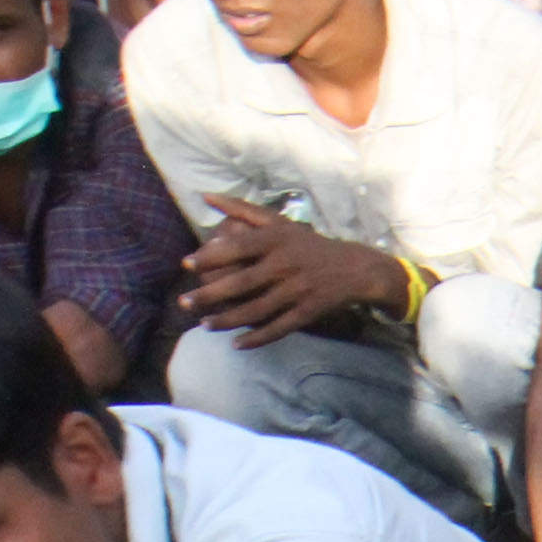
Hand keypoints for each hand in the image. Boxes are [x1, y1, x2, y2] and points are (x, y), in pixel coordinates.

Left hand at [182, 197, 399, 350]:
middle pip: (242, 283)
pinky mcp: (308, 312)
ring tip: (204, 326)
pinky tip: (237, 344)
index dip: (211, 256)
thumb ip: (241, 209)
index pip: (239, 247)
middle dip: (210, 295)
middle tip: (185, 303)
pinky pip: (279, 328)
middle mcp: (286, 264)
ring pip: (257, 309)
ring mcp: (298, 290)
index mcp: (277, 240)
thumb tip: (206, 196)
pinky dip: (258, 338)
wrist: (356, 268)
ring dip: (228, 320)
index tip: (186, 264)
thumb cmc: (309, 244)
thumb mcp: (279, 222)